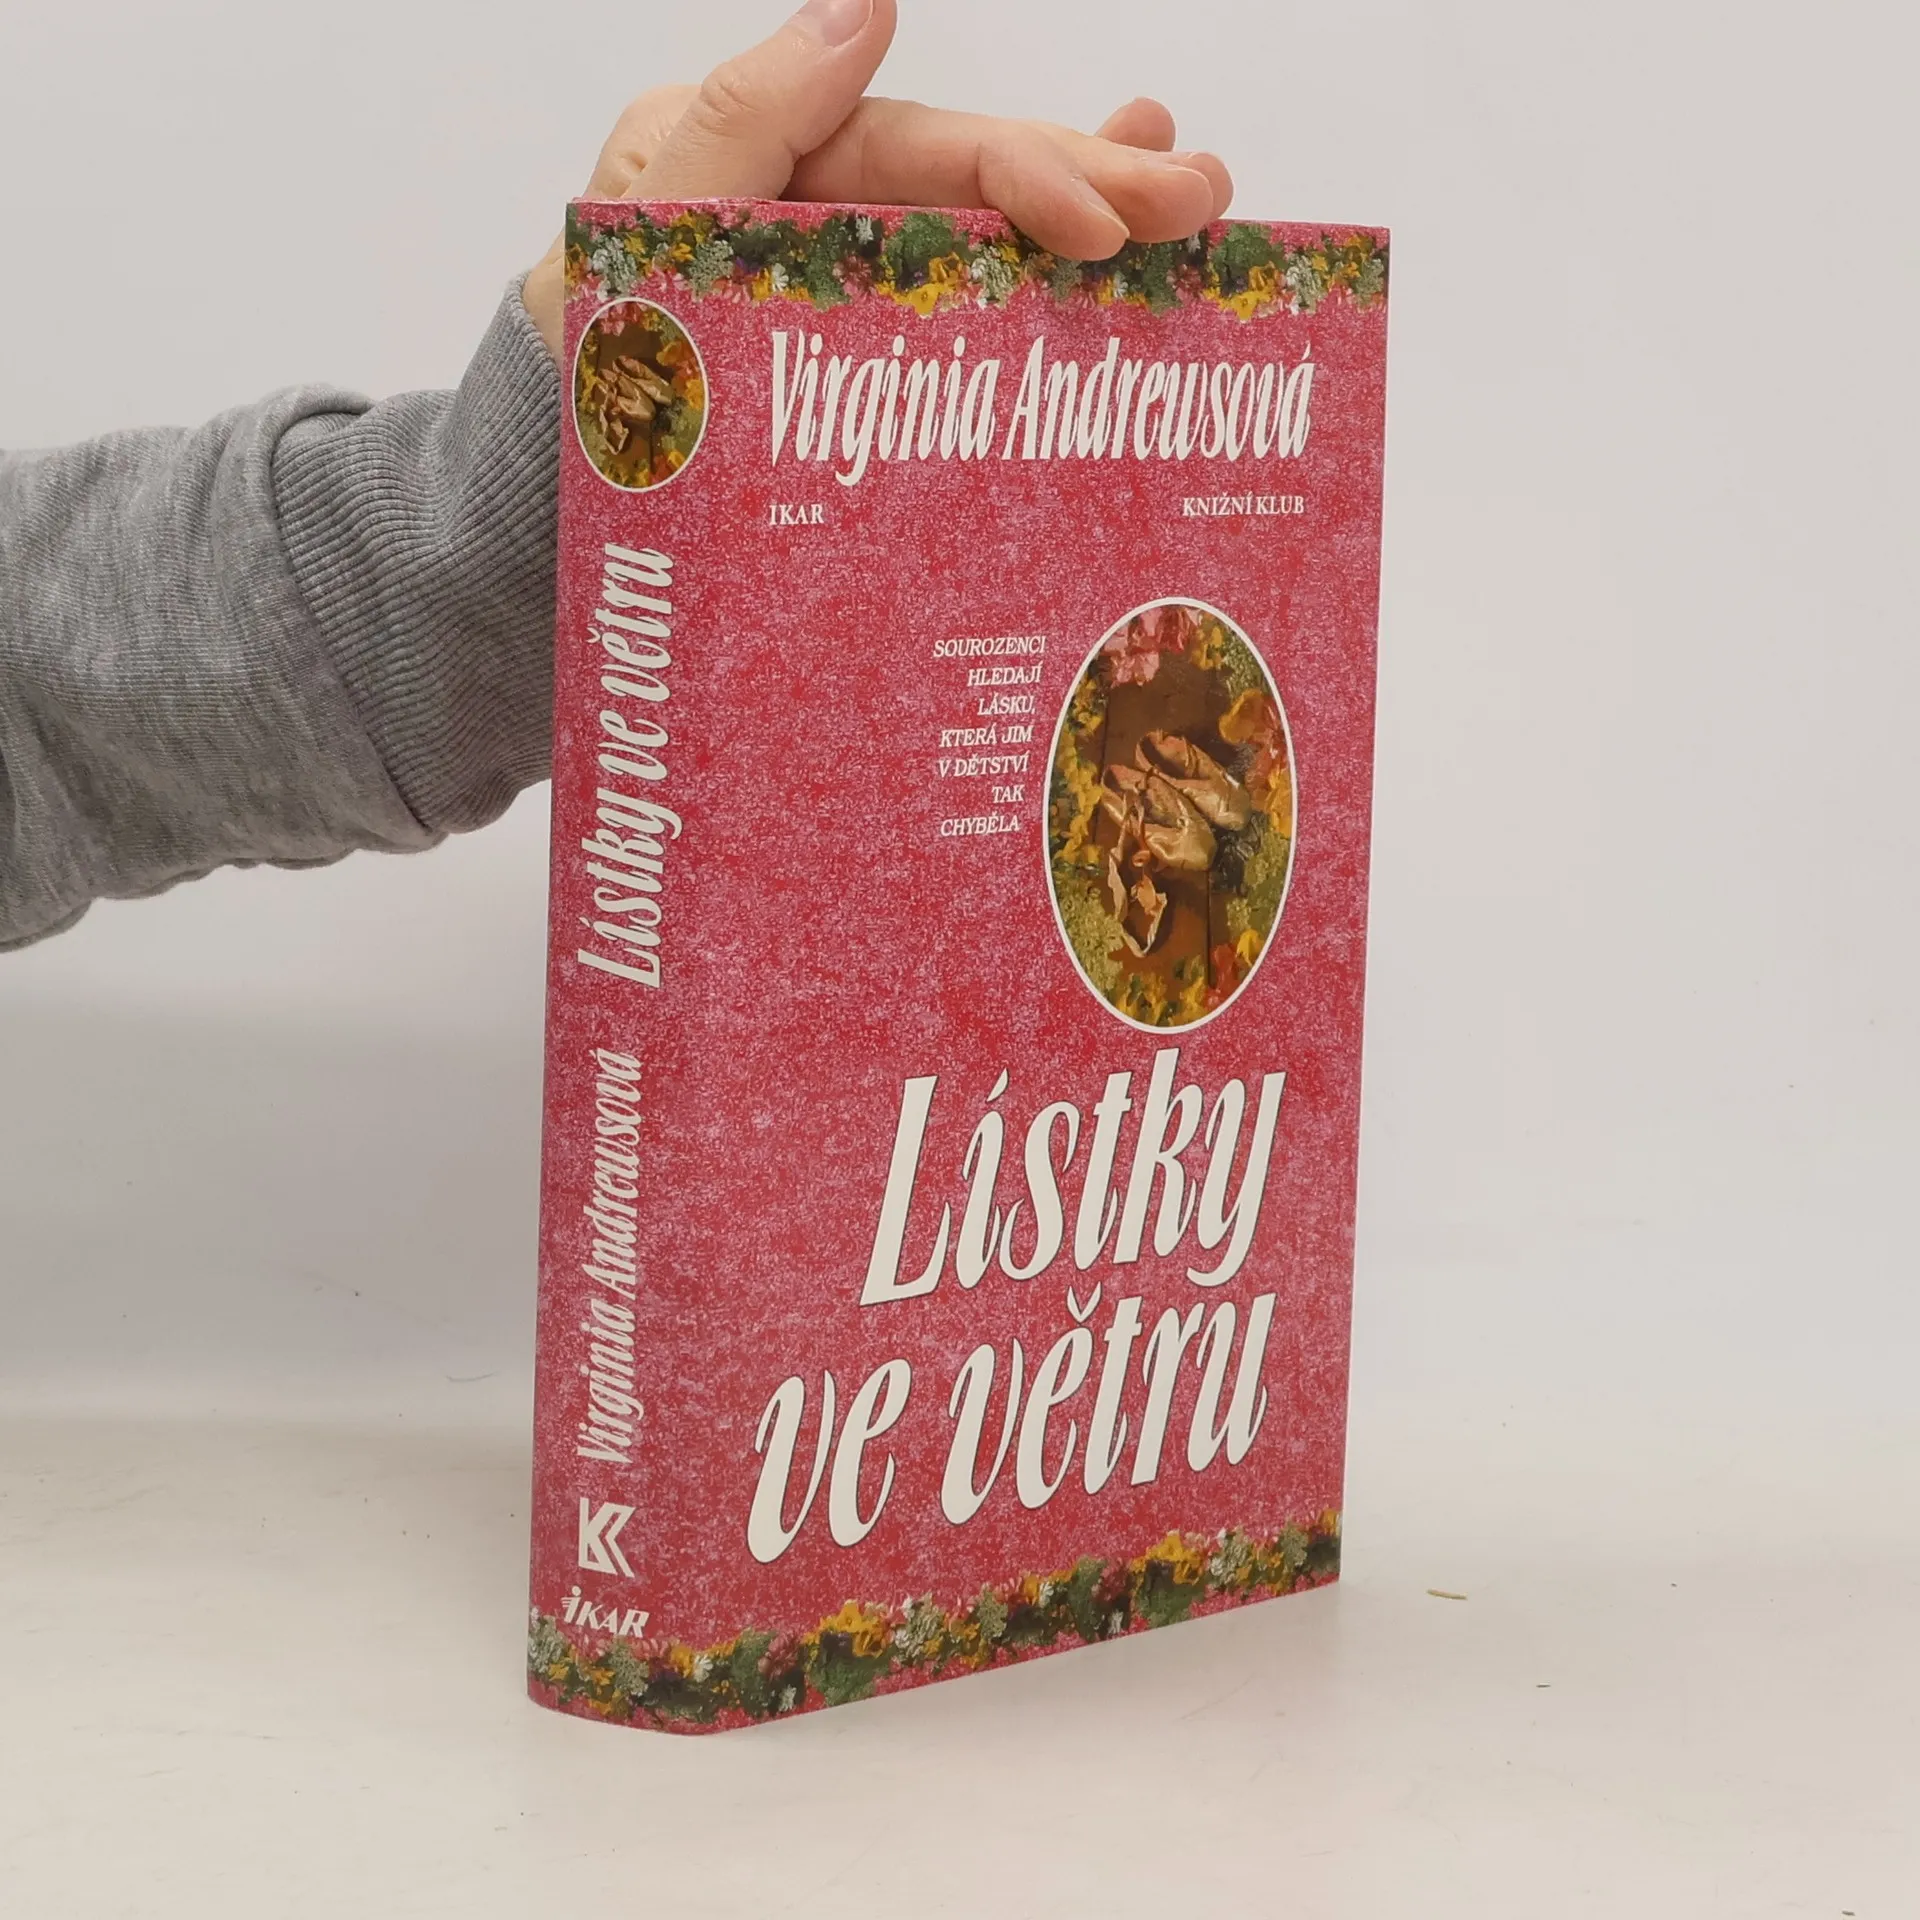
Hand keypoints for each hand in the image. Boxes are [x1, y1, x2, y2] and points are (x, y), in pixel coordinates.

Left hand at [523, 0, 1232, 360]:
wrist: (551, 483)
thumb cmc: (584, 359)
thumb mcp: (640, 223)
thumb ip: (743, 120)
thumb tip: (866, 4)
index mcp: (764, 149)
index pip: (917, 145)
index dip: (1022, 172)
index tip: (1108, 220)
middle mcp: (816, 196)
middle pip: (971, 175)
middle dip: (1093, 179)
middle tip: (1202, 198)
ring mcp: (844, 270)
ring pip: (985, 228)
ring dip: (1095, 205)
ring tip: (1195, 197)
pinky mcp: (861, 346)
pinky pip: (963, 300)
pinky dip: (1040, 269)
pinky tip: (1113, 249)